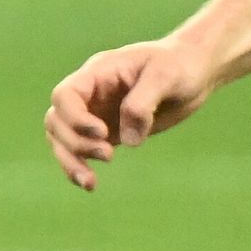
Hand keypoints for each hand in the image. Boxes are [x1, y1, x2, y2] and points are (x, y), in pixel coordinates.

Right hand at [45, 36, 218, 189]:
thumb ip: (143, 103)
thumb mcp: (166, 76)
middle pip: (57, 120)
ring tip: (91, 183)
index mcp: (99, 73)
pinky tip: (91, 184)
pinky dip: (79, 167)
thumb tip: (128, 141)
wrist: (193, 73)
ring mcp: (96, 113)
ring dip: (70, 161)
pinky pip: (80, 151)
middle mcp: (91, 93)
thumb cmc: (179, 65)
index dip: (75, 118)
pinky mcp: (108, 132)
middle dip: (76, 143)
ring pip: (61, 138)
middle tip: (109, 154)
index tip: (103, 133)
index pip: (65, 95)